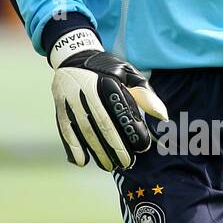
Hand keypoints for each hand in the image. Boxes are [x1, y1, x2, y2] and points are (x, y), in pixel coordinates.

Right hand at [49, 27, 167, 169]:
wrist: (73, 56)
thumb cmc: (106, 68)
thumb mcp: (128, 73)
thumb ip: (145, 94)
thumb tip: (163, 116)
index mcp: (107, 82)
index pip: (122, 112)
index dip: (132, 132)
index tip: (142, 147)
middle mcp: (87, 91)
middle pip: (103, 125)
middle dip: (115, 147)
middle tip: (127, 163)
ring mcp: (71, 100)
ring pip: (85, 130)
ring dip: (97, 151)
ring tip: (109, 166)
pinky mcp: (60, 107)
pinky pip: (66, 130)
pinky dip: (72, 147)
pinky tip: (81, 162)